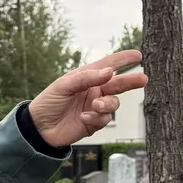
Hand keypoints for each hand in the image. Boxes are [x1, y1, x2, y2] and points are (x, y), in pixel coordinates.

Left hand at [28, 50, 148, 147]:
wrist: (38, 128)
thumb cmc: (49, 101)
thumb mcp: (63, 85)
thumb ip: (86, 78)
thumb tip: (109, 72)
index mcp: (87, 77)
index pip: (108, 66)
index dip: (123, 60)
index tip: (138, 55)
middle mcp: (94, 91)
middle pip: (118, 85)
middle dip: (131, 81)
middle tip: (143, 79)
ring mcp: (95, 107)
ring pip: (113, 103)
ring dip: (108, 104)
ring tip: (96, 106)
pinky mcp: (93, 123)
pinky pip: (104, 119)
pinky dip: (96, 117)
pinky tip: (83, 117)